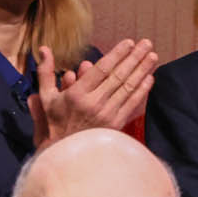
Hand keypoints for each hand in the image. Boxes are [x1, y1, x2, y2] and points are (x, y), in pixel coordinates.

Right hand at [31, 39, 156, 147]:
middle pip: (119, 76)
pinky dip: (142, 90)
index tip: (129, 42)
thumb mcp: (46, 98)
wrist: (65, 153)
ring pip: (128, 88)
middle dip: (135, 58)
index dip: (117, 54)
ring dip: (143, 71)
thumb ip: (46, 72)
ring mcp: (107, 115)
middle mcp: (94, 103)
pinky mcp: (116, 125)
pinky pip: (132, 104)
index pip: (102, 69)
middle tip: (147, 43)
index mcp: (77, 94)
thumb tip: (43, 49)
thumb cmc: (55, 123)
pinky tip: (150, 78)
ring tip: (153, 56)